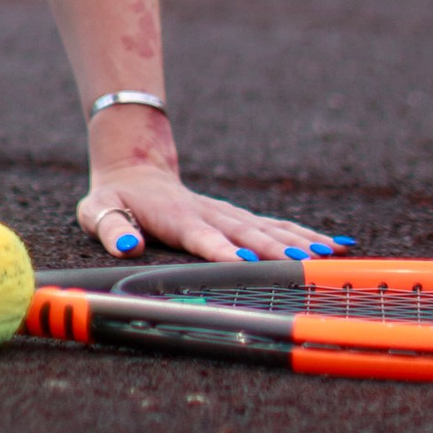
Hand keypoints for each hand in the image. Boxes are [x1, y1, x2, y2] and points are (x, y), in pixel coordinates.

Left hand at [72, 163, 351, 264]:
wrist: (135, 168)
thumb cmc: (114, 198)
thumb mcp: (98, 212)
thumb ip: (112, 229)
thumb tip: (128, 247)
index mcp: (177, 217)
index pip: (202, 236)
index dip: (221, 249)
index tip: (245, 261)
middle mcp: (209, 213)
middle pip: (247, 232)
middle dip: (275, 249)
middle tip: (303, 264)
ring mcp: (228, 214)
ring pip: (269, 228)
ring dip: (298, 242)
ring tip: (328, 255)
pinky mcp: (239, 218)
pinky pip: (276, 226)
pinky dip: (304, 235)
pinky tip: (334, 246)